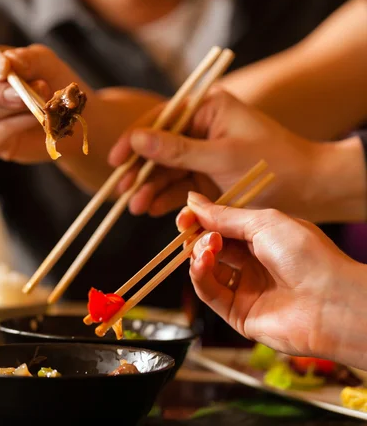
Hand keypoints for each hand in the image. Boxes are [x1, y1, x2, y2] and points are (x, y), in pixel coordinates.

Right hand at [0, 42, 96, 162]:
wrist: (69, 117)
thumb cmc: (53, 84)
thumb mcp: (46, 64)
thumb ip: (29, 58)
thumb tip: (11, 61)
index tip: (4, 67)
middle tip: (25, 91)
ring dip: (16, 108)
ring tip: (41, 103)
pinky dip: (20, 125)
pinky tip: (34, 120)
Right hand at [109, 90, 365, 222]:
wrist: (309, 189)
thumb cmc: (270, 162)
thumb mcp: (220, 156)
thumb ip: (177, 150)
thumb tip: (136, 139)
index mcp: (207, 108)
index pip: (161, 120)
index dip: (135, 140)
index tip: (115, 161)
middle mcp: (203, 127)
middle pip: (160, 147)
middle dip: (142, 170)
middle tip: (123, 191)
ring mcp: (205, 153)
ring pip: (169, 169)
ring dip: (152, 187)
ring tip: (136, 207)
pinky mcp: (209, 176)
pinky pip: (182, 185)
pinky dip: (169, 198)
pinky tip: (154, 209)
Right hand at [181, 192, 365, 363]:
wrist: (330, 302)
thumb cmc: (306, 255)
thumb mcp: (263, 222)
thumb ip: (225, 215)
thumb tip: (194, 201)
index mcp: (263, 237)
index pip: (222, 226)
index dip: (202, 220)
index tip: (185, 215)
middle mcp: (253, 263)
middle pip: (212, 247)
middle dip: (198, 235)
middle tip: (189, 228)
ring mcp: (246, 289)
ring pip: (207, 269)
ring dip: (199, 254)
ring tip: (208, 247)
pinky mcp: (238, 314)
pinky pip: (209, 293)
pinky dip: (200, 276)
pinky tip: (203, 263)